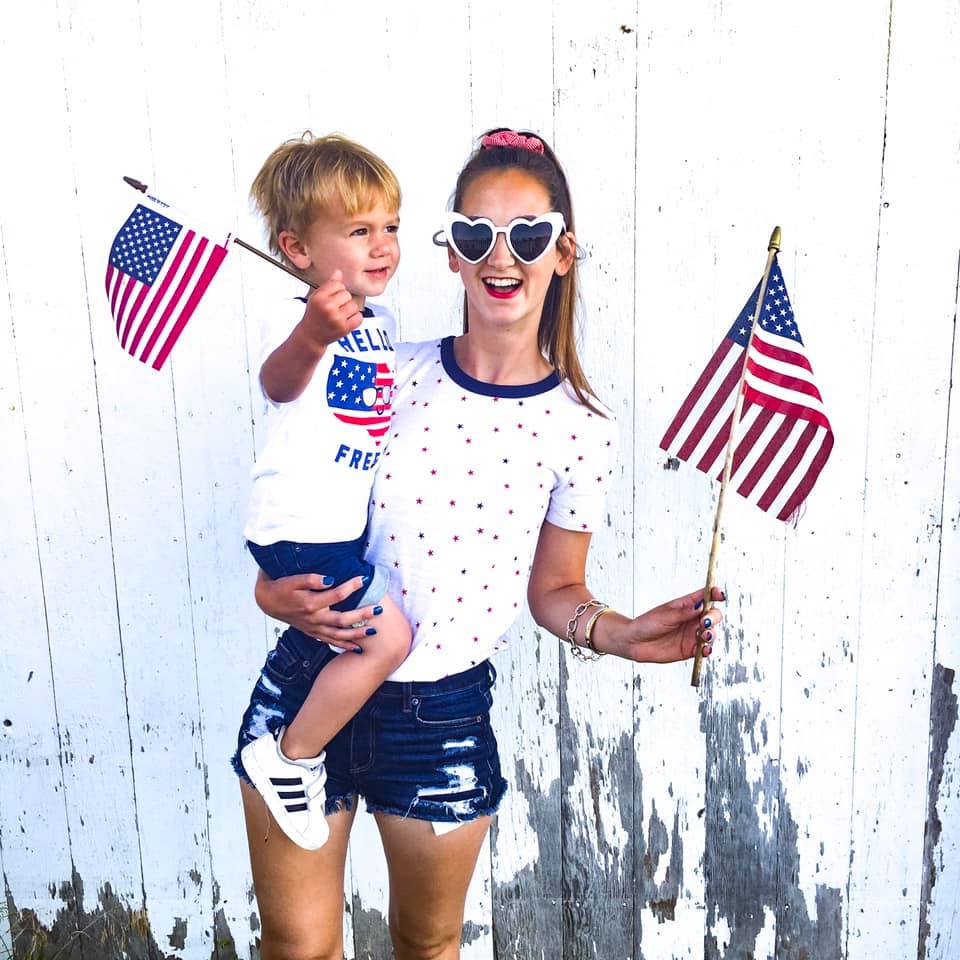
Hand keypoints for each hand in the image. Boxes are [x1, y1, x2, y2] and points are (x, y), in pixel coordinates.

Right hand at [254, 569, 383, 649]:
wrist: (268, 601)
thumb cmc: (282, 587)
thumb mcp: (294, 579)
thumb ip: (312, 579)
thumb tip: (330, 579)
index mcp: (310, 603)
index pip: (336, 594)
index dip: (351, 586)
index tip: (363, 579)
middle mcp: (314, 618)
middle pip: (342, 619)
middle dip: (362, 615)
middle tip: (378, 609)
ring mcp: (314, 628)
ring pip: (338, 634)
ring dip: (357, 634)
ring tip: (373, 631)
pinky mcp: (313, 633)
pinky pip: (331, 641)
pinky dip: (344, 645)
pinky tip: (358, 647)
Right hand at [299, 269, 362, 349]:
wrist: (311, 336)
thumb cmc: (314, 315)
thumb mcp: (316, 298)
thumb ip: (328, 285)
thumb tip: (339, 272)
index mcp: (319, 298)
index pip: (337, 284)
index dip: (336, 290)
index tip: (331, 297)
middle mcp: (327, 307)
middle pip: (347, 294)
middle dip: (343, 300)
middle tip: (336, 308)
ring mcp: (337, 319)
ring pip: (354, 305)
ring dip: (350, 309)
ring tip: (341, 314)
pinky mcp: (345, 328)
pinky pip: (359, 317)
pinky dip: (355, 318)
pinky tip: (346, 320)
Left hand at [616, 586, 724, 663]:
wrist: (634, 642)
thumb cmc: (647, 624)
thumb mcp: (665, 616)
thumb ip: (683, 613)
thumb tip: (701, 605)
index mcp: (687, 605)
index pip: (706, 596)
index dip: (715, 594)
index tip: (720, 594)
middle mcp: (692, 619)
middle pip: (713, 615)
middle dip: (713, 617)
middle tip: (704, 621)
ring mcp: (693, 634)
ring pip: (711, 632)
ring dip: (712, 633)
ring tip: (703, 635)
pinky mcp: (690, 649)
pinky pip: (705, 649)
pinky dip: (708, 649)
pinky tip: (705, 649)